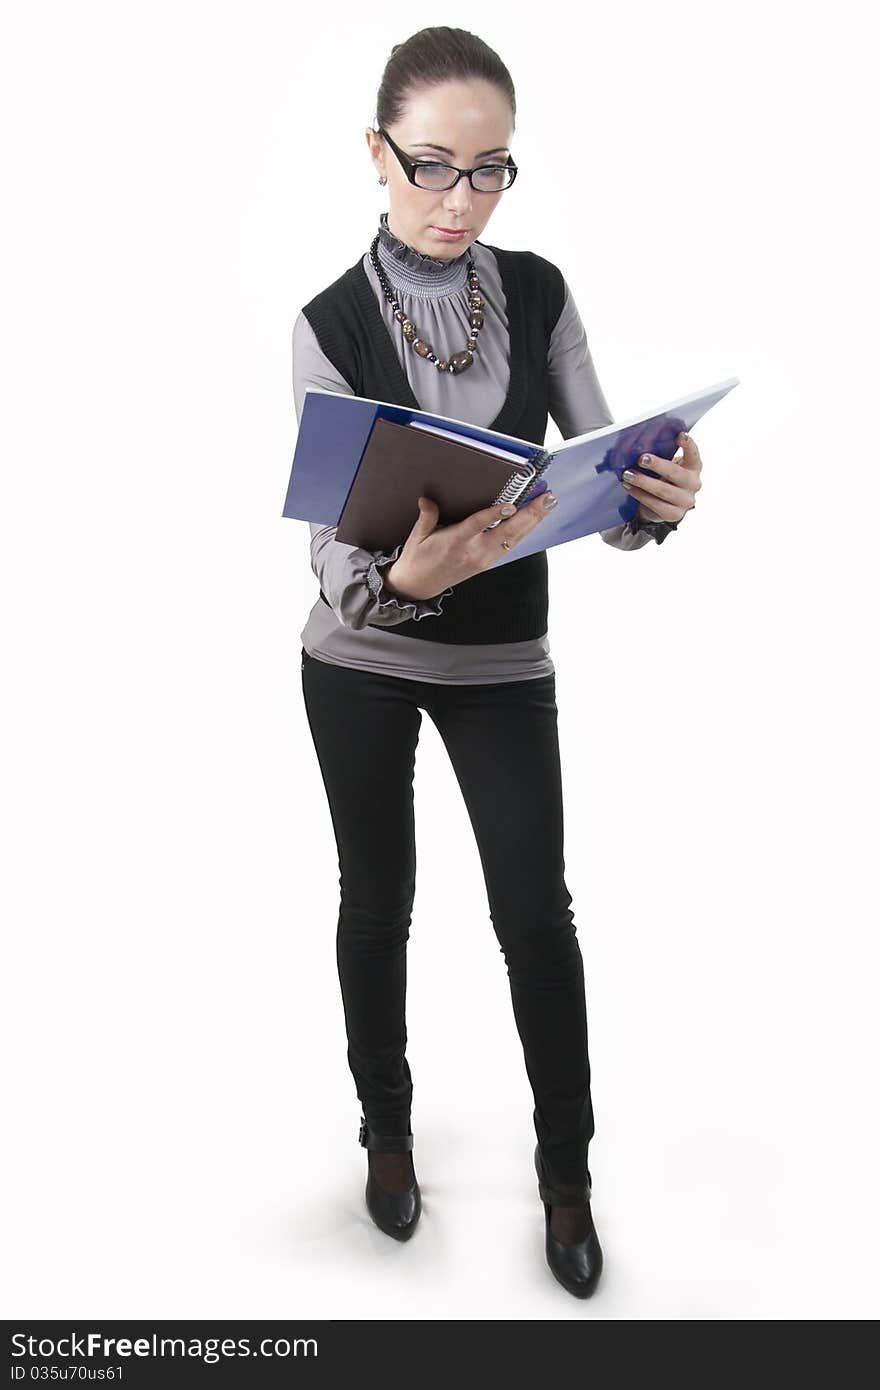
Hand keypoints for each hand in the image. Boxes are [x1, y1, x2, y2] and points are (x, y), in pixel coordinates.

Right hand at [382, 491, 558, 601]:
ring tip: (548, 504)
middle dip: (529, 515)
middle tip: (546, 498)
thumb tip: (426, 499)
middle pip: (506, 532)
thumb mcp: (418, 536)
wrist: (419, 586)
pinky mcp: (487, 562)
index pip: (477, 525)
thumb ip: (427, 516)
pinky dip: (524, 531)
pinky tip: (535, 519)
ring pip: (513, 539)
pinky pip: (510, 545)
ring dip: (532, 521)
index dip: (494, 515)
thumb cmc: (418, 558)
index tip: (510, 505)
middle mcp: (473, 552)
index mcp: (455, 543)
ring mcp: (483, 559)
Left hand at [621, 430, 701, 522]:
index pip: (694, 454)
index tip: (680, 435)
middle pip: (675, 473)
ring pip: (663, 490)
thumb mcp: (665, 465)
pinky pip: (655, 504)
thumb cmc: (664, 479)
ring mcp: (686, 500)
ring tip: (628, 474)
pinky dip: (640, 495)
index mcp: (694, 467)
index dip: (688, 445)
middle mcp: (693, 483)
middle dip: (657, 464)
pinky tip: (629, 487)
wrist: (662, 505)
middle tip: (641, 458)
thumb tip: (640, 444)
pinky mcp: (674, 514)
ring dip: (643, 481)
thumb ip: (661, 456)